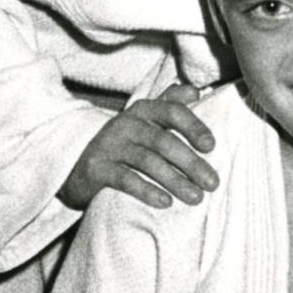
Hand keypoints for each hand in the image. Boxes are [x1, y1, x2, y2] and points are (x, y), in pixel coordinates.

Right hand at [59, 85, 219, 210]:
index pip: (172, 111)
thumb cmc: (124, 143)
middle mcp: (126, 124)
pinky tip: (165, 202)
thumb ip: (168, 103)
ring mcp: (109, 145)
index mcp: (143, 110)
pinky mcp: (96, 168)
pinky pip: (125, 179)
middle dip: (191, 162)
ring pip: (147, 161)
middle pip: (163, 141)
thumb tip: (194, 90)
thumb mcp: (144, 121)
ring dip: (175, 180)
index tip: (211, 147)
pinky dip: (146, 190)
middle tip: (212, 183)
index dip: (193, 126)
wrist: (79, 166)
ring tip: (195, 197)